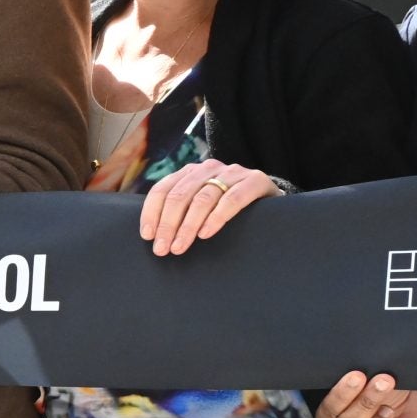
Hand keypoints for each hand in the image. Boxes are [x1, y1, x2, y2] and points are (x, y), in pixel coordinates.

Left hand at [140, 161, 280, 255]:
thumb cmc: (226, 207)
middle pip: (180, 195)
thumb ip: (180, 211)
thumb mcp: (200, 205)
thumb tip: (151, 237)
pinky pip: (233, 199)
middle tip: (162, 249)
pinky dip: (217, 217)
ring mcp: (232, 172)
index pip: (162, 190)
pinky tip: (206, 233)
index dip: (152, 213)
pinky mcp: (255, 180)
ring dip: (188, 225)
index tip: (147, 236)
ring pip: (203, 198)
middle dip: (168, 224)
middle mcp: (208, 168)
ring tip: (179, 246)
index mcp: (189, 173)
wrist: (269, 198)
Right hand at [317, 371, 416, 417]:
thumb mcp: (372, 384)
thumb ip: (360, 384)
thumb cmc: (387, 393)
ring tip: (388, 410)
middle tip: (383, 383)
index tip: (358, 376)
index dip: (341, 394)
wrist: (414, 402)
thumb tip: (359, 375)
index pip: (328, 412)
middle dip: (364, 404)